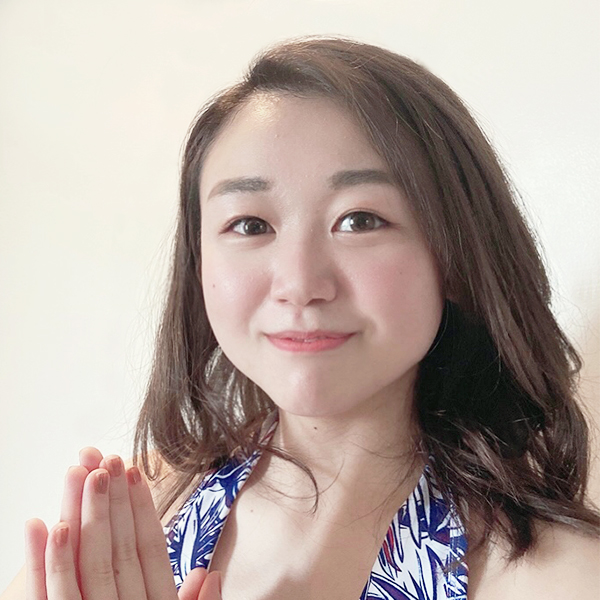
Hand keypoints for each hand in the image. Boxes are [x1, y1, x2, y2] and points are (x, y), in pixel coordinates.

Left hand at [24, 450, 222, 598]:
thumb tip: (208, 573)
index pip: (148, 550)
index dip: (141, 509)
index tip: (134, 474)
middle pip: (114, 549)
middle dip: (108, 502)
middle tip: (103, 459)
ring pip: (84, 564)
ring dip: (79, 516)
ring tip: (77, 476)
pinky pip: (51, 598)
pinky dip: (44, 561)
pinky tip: (41, 524)